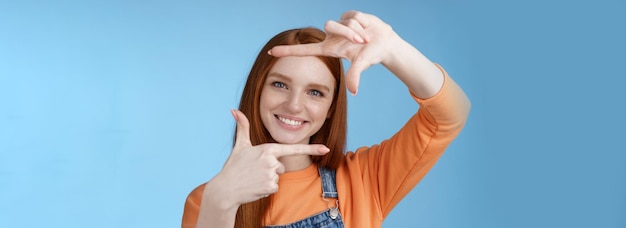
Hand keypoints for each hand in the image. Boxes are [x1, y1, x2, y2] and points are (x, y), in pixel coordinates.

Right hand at [215, 110, 329, 206]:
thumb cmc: (233, 167)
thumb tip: (234, 110)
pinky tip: (254, 186)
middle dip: (270, 169)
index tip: (326, 149)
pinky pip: (274, 188)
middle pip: (281, 166)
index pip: (293, 148)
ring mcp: (272, 174)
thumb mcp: (239, 146)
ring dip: (267, 179)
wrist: (225, 189)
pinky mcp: (271, 187)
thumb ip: (242, 127)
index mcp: (268, 149)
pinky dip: (265, 189)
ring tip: (253, 178)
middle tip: (254, 170)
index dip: (312, 148)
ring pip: (278, 177)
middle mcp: (272, 161)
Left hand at [269, 11, 399, 94]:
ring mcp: (339, 24)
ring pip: (342, 21)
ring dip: (356, 29)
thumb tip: (353, 91)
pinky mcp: (349, 15)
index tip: (271, 52)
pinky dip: (363, 23)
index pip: (304, 50)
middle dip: (348, 33)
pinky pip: (353, 15)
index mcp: (330, 48)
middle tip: (362, 40)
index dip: (288, 51)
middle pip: (329, 26)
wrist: (386, 43)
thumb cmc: (371, 55)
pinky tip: (367, 28)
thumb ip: (355, 76)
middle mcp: (331, 36)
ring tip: (366, 37)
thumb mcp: (362, 64)